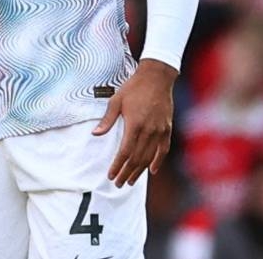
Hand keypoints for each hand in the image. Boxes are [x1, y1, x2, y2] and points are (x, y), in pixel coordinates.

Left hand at [92, 59, 176, 187]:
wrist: (157, 77)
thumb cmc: (134, 88)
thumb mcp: (116, 101)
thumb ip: (107, 120)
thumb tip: (95, 134)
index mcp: (134, 125)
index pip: (125, 152)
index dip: (118, 166)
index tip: (111, 175)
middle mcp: (148, 130)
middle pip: (137, 158)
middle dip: (127, 173)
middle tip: (118, 184)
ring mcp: (159, 130)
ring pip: (149, 157)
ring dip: (139, 171)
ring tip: (131, 181)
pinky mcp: (167, 128)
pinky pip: (163, 150)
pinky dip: (157, 161)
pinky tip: (152, 170)